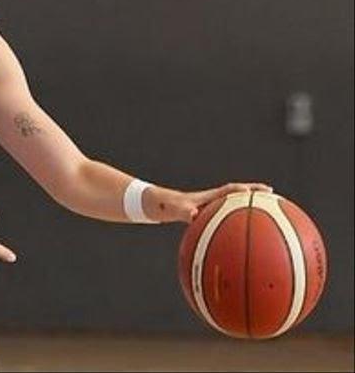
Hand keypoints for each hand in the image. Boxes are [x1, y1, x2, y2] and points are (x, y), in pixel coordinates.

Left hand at [147, 182, 273, 222]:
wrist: (155, 206)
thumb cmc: (166, 206)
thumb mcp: (176, 209)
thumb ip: (184, 212)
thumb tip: (194, 215)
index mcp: (209, 197)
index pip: (233, 190)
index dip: (250, 190)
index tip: (268, 192)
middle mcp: (212, 201)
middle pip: (239, 198)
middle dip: (257, 199)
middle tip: (277, 202)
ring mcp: (209, 208)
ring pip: (233, 209)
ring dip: (248, 213)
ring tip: (267, 221)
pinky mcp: (204, 216)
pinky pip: (224, 221)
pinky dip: (233, 228)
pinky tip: (239, 242)